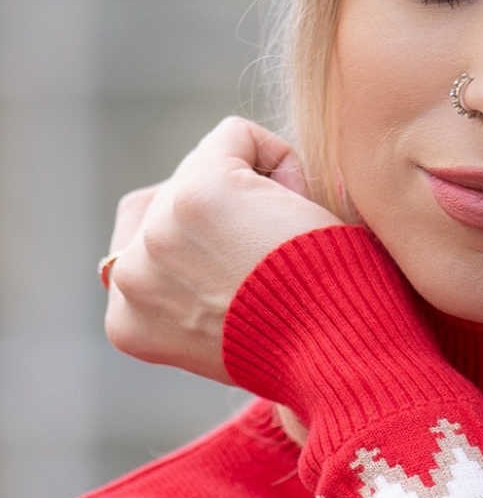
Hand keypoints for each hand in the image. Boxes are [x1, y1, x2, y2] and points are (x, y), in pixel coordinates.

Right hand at [102, 118, 339, 382]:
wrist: (339, 360)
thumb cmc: (308, 348)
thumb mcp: (221, 329)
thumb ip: (190, 286)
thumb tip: (200, 231)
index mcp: (127, 318)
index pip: (152, 244)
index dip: (217, 253)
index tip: (256, 295)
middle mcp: (130, 276)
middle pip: (172, 202)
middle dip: (228, 219)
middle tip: (276, 271)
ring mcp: (158, 233)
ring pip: (205, 167)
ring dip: (251, 192)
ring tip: (285, 244)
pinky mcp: (197, 194)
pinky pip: (235, 137)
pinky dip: (278, 160)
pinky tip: (300, 213)